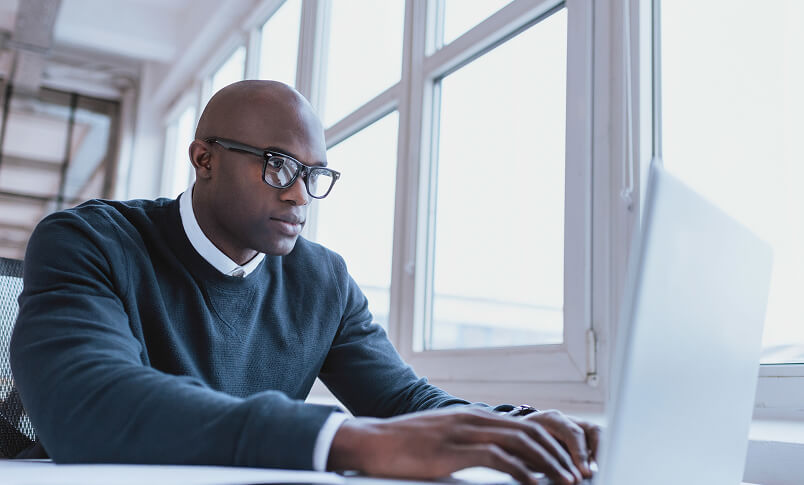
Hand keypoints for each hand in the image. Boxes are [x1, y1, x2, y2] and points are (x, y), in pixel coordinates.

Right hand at [327, 407, 587, 484]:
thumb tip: (496, 461)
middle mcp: (474, 419)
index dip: (551, 444)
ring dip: (548, 463)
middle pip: (530, 433)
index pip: (524, 426)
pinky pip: (497, 458)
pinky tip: (533, 484)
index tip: (567, 463)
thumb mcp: (444, 440)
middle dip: (559, 454)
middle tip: (576, 474)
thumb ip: (470, 445)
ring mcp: (464, 432)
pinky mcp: (454, 450)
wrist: (374, 442)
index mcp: (474, 417)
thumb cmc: (406, 445)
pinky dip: (522, 472)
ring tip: (565, 480)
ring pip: (520, 443)